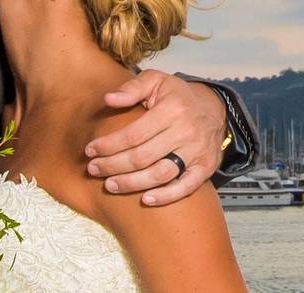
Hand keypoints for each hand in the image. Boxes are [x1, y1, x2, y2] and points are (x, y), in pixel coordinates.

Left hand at [85, 69, 226, 206]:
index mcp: (172, 109)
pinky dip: (166, 196)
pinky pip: (185, 187)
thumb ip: (132, 88)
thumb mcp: (156, 82)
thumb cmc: (176, 98)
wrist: (213, 110)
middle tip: (93, 169)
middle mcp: (186, 131)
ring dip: (131, 183)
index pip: (133, 134)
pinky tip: (145, 200)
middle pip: (142, 157)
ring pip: (160, 174)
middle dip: (113, 166)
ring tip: (110, 185)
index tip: (90, 150)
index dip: (109, 145)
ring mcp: (197, 152)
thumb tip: (109, 99)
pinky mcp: (205, 168)